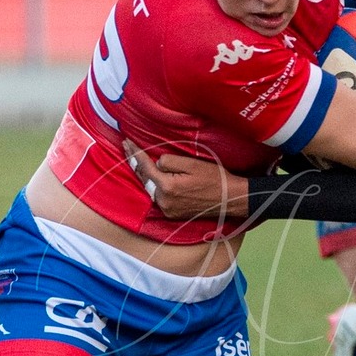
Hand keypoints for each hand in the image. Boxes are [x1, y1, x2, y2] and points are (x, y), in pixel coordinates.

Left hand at [126, 146, 248, 219]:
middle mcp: (164, 200)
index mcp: (168, 186)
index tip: (126, 142)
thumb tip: (157, 162)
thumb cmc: (215, 179)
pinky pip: (157, 196)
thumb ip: (170, 161)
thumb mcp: (193, 164)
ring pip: (149, 188)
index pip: (145, 167)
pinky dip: (153, 185)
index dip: (135, 153)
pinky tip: (151, 176)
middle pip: (143, 178)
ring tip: (135, 159)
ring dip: (143, 174)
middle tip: (126, 147)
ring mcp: (167, 209)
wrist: (230, 199)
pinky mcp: (172, 213)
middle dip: (134, 162)